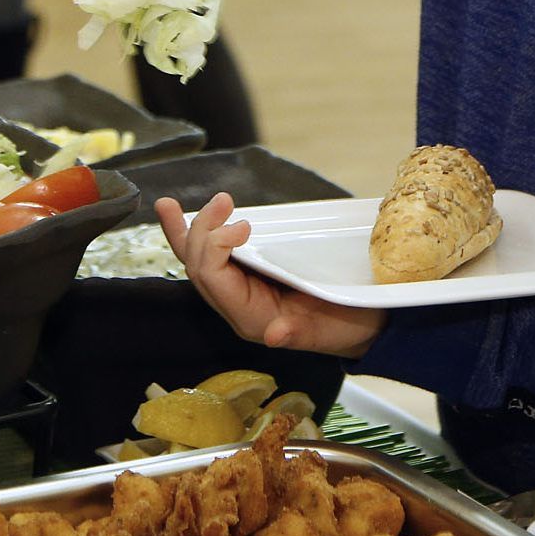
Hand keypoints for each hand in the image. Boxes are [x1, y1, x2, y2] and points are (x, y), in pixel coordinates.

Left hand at [157, 193, 386, 356]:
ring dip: (185, 231)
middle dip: (200, 231)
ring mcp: (240, 290)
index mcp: (251, 319)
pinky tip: (185, 216)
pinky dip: (198, 235)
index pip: (214, 280)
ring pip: (199, 260)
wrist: (364, 325)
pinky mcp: (250, 276)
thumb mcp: (330, 331)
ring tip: (170, 205)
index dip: (216, 249)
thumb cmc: (349, 326)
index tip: (243, 226)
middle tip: (223, 200)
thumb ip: (300, 333)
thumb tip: (274, 335)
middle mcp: (237, 305)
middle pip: (199, 267)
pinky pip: (214, 255)